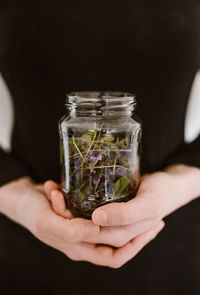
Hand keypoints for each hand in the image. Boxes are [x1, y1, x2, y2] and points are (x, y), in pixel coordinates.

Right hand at [0, 177, 163, 267]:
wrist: (22, 197)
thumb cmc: (31, 211)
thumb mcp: (47, 223)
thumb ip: (70, 231)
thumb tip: (98, 232)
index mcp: (77, 247)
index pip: (113, 255)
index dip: (133, 246)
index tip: (150, 229)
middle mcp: (84, 240)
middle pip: (118, 243)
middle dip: (138, 234)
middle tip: (156, 221)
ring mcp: (85, 226)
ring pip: (114, 228)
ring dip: (129, 220)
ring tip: (149, 214)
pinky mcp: (84, 213)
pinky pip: (105, 213)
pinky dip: (114, 206)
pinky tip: (125, 195)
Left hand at [46, 164, 199, 251]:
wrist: (169, 184)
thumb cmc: (161, 193)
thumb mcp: (148, 205)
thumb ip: (125, 216)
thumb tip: (97, 220)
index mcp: (123, 237)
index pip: (91, 235)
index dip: (73, 223)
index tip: (59, 200)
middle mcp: (114, 231)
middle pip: (84, 227)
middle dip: (65, 211)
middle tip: (52, 192)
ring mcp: (111, 220)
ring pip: (84, 218)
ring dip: (67, 205)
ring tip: (54, 190)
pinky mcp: (109, 209)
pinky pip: (89, 207)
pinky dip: (76, 199)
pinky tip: (66, 188)